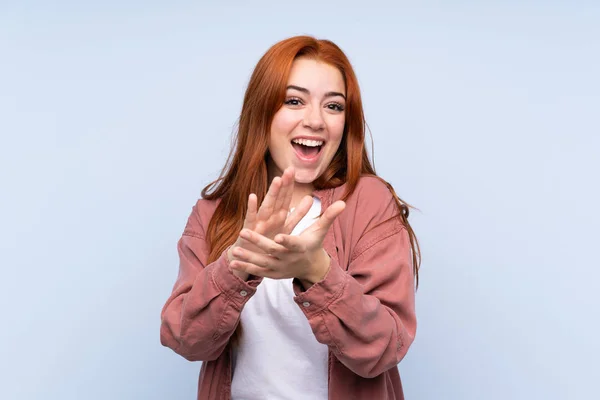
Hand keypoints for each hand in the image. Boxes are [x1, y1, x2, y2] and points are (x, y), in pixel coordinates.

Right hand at [228, 167, 311, 279]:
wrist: (250, 259)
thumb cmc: (268, 241)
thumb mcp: (286, 227)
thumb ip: (298, 214)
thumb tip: (310, 199)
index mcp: (278, 215)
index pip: (286, 197)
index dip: (290, 185)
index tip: (295, 171)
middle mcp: (269, 216)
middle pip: (278, 198)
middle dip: (283, 185)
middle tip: (290, 170)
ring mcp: (259, 223)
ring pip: (267, 206)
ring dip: (271, 193)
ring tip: (277, 180)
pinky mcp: (249, 231)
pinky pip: (250, 219)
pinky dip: (251, 208)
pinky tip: (253, 196)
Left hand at [229, 200, 345, 282]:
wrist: (309, 267)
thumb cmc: (313, 244)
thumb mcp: (321, 231)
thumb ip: (329, 216)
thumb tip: (344, 202)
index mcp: (299, 247)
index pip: (293, 243)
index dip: (287, 241)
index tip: (279, 237)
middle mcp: (288, 258)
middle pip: (272, 251)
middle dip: (259, 243)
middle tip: (245, 232)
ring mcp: (279, 267)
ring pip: (262, 262)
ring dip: (248, 257)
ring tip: (235, 250)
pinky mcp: (272, 274)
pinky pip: (257, 271)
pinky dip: (245, 267)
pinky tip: (232, 262)